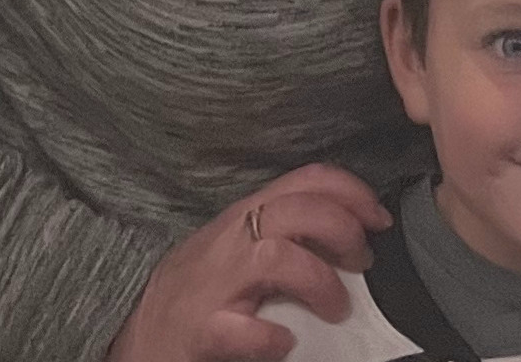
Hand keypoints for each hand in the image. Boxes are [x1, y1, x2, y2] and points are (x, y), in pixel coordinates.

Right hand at [103, 165, 390, 361]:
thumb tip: (352, 230)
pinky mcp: (201, 330)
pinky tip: (284, 341)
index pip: (305, 179)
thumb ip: (287, 230)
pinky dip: (268, 336)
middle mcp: (231, 241)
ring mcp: (214, 285)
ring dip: (318, 281)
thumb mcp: (243, 245)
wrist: (141, 333)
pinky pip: (238, 329)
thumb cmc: (201, 290)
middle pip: (297, 210)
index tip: (379, 219)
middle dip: (343, 230)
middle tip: (361, 263)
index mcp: (245, 215)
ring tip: (336, 308)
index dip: (352, 191)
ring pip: (275, 258)